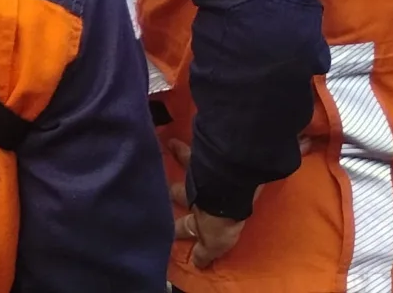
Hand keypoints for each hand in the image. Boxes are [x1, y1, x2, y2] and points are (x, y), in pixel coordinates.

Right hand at [160, 139, 247, 266]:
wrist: (227, 187)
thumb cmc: (220, 216)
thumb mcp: (215, 241)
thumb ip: (205, 250)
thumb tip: (196, 263)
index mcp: (196, 217)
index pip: (183, 227)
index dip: (177, 231)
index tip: (166, 230)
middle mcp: (194, 193)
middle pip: (179, 192)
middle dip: (172, 191)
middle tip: (164, 185)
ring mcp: (200, 171)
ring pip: (186, 162)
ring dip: (179, 154)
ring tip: (171, 142)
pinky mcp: (209, 154)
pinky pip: (199, 144)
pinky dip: (187, 140)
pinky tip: (183, 130)